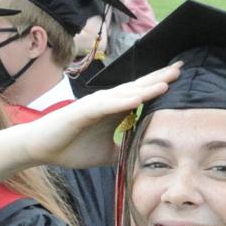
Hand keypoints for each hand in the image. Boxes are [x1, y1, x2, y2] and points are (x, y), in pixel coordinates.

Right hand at [22, 63, 179, 168]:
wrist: (42, 148)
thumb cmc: (71, 147)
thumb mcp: (107, 153)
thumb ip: (124, 149)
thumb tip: (143, 158)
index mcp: (115, 110)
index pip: (142, 95)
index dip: (161, 86)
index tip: (182, 79)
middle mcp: (108, 102)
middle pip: (139, 87)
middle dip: (161, 78)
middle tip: (182, 67)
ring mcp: (97, 104)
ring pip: (127, 92)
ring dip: (148, 86)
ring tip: (169, 79)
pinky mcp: (85, 110)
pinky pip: (108, 104)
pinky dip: (125, 100)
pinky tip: (140, 97)